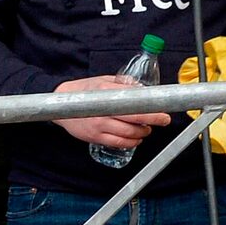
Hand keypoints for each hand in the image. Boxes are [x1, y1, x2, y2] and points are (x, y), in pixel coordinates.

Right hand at [52, 74, 170, 150]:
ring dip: (142, 133)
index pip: (134, 103)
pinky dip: (131, 142)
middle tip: (162, 120)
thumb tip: (143, 89)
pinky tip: (135, 138)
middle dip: (152, 122)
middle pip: (134, 120)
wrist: (62, 103)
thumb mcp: (104, 81)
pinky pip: (118, 143)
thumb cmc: (85, 91)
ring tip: (146, 129)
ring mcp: (99, 126)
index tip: (163, 112)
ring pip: (128, 134)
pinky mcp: (96, 137)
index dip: (151, 110)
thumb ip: (123, 84)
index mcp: (106, 93)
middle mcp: (103, 111)